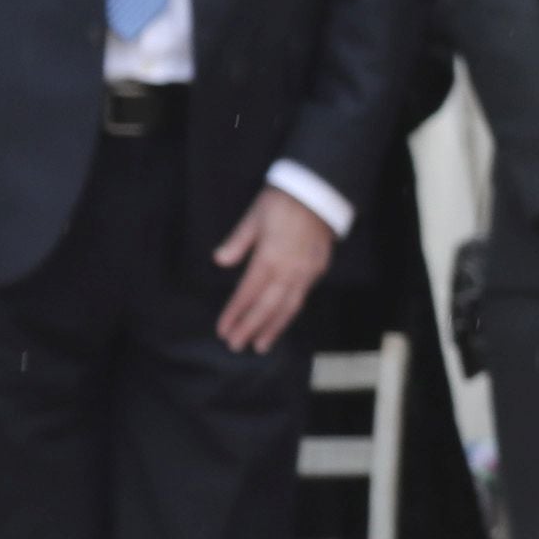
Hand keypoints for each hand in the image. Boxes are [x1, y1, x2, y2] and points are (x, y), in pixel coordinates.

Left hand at [213, 183, 336, 352]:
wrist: (319, 193)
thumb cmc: (282, 202)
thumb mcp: (254, 217)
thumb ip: (237, 242)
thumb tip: (219, 261)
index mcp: (269, 258)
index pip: (248, 293)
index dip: (235, 313)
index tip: (223, 329)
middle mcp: (289, 271)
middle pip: (267, 307)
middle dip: (250, 328)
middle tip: (236, 345)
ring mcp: (306, 272)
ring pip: (288, 308)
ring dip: (273, 328)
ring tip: (260, 345)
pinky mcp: (318, 269)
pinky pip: (302, 297)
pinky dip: (289, 313)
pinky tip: (281, 321)